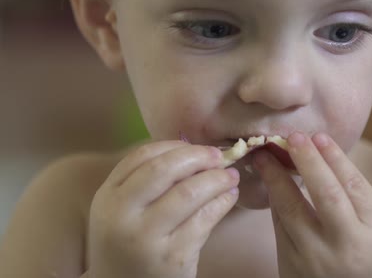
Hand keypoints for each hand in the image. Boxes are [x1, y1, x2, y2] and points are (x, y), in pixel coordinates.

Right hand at [87, 141, 239, 277]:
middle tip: (219, 156)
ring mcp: (147, 238)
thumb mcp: (123, 211)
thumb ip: (146, 181)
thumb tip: (194, 151)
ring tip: (231, 176)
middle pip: (164, 170)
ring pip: (189, 193)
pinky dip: (222, 203)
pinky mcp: (173, 257)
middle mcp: (122, 215)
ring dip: (217, 179)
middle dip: (198, 157)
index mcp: (108, 197)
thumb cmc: (129, 243)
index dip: (175, 146)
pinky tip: (229, 197)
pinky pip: (204, 220)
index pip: (141, 156)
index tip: (197, 146)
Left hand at [254, 133, 371, 277]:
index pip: (355, 186)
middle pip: (326, 195)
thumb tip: (321, 156)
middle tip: (293, 136)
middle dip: (308, 161)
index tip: (320, 136)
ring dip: (275, 178)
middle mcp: (346, 245)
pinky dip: (274, 200)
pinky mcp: (291, 265)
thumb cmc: (368, 259)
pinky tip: (269, 182)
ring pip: (291, 210)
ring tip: (264, 156)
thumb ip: (357, 200)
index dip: (335, 158)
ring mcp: (316, 257)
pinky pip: (279, 226)